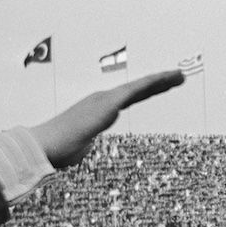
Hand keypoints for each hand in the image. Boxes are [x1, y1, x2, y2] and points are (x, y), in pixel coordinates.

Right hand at [27, 70, 185, 168]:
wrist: (45, 146)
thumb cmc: (57, 150)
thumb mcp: (78, 147)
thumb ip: (85, 144)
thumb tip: (83, 148)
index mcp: (98, 109)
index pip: (128, 98)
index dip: (147, 91)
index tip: (163, 86)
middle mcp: (103, 100)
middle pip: (138, 89)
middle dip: (160, 82)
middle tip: (179, 77)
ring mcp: (106, 100)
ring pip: (140, 86)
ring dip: (161, 80)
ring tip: (180, 76)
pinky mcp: (108, 103)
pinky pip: (135, 90)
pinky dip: (152, 83)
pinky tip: (165, 79)